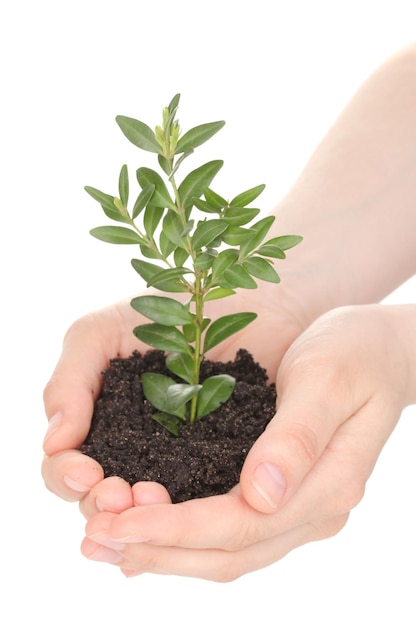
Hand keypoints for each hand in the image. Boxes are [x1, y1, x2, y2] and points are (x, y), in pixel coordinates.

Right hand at [42, 282, 303, 501]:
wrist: (248, 301)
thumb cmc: (167, 310)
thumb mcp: (102, 333)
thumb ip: (70, 379)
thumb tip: (55, 442)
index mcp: (100, 425)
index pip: (67, 468)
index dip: (68, 477)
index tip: (88, 473)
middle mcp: (134, 451)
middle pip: (102, 501)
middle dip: (103, 505)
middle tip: (121, 496)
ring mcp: (177, 463)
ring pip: (148, 512)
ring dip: (142, 520)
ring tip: (154, 502)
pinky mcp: (221, 468)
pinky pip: (200, 503)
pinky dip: (188, 517)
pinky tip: (186, 521)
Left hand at [78, 304, 411, 579]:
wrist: (381, 351)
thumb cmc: (354, 354)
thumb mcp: (327, 379)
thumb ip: (297, 437)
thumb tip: (260, 494)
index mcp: (327, 484)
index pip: (241, 524)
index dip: (176, 528)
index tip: (119, 521)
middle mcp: (312, 510)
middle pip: (227, 553)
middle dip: (157, 550)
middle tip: (93, 539)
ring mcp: (300, 509)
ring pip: (226, 553)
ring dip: (163, 552)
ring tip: (104, 541)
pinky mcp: (284, 496)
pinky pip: (230, 533)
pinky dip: (184, 537)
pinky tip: (145, 528)